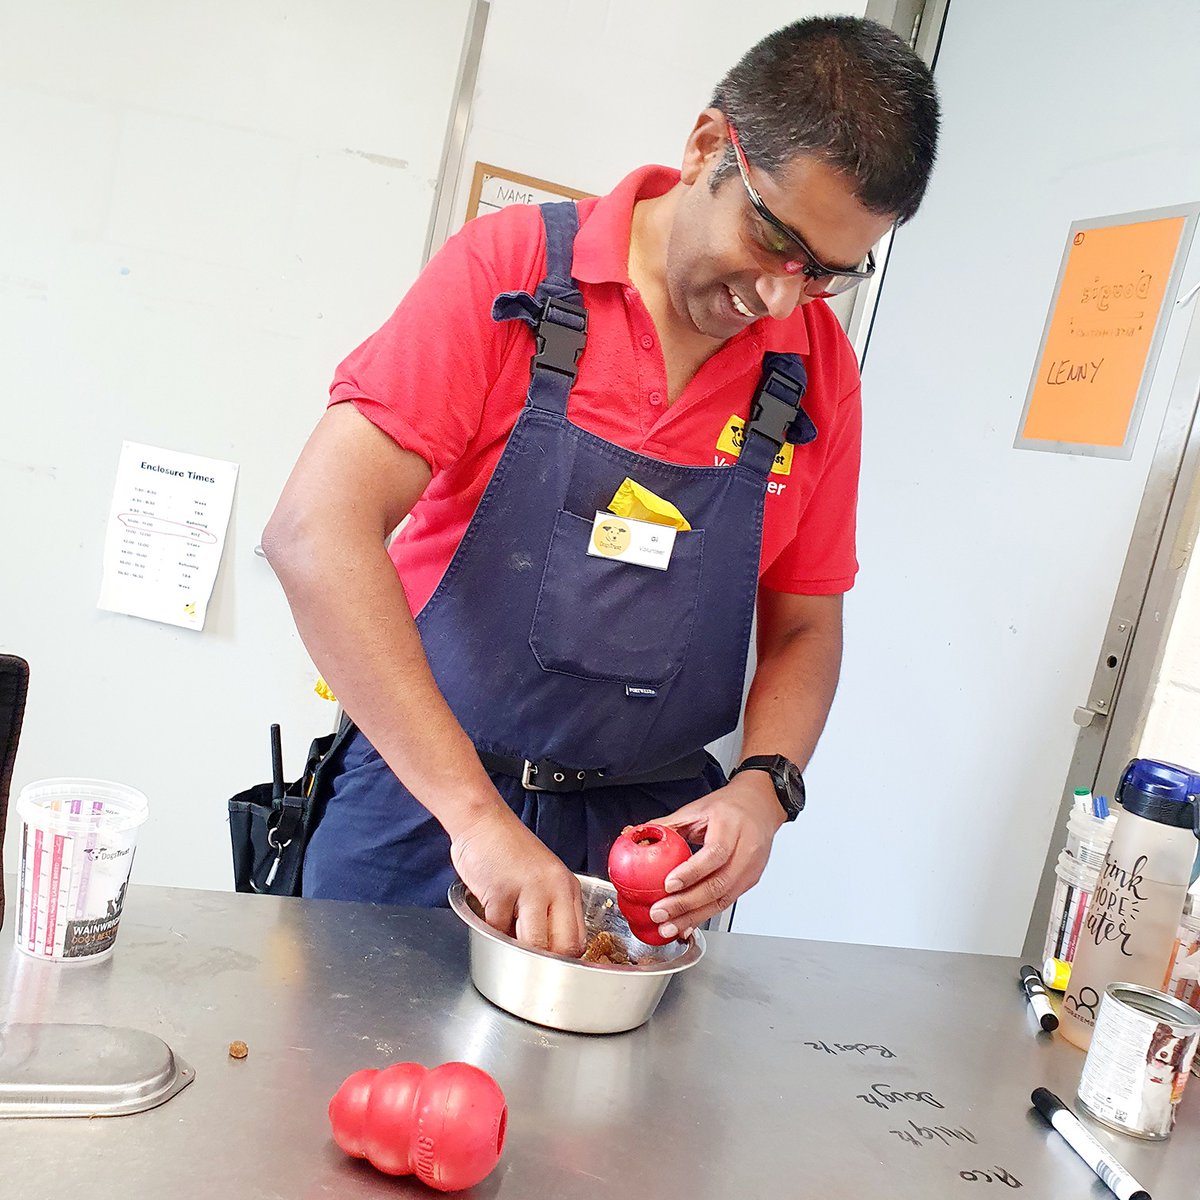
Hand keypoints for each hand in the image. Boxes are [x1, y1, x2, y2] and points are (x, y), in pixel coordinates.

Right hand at [450, 807, 585, 956]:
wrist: (483, 820)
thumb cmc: (509, 851)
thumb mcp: (542, 877)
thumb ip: (550, 909)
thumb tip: (548, 952)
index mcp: (568, 887)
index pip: (579, 939)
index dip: (564, 960)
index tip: (549, 968)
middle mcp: (555, 888)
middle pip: (563, 947)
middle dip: (546, 964)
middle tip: (528, 963)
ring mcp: (530, 889)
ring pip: (533, 944)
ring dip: (517, 950)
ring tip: (506, 937)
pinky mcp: (501, 891)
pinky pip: (498, 929)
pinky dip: (491, 930)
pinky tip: (489, 913)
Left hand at [648, 771, 785, 939]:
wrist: (759, 806)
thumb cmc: (728, 807)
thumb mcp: (696, 809)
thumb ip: (666, 825)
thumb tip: (633, 834)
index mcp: (731, 825)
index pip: (715, 853)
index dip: (692, 872)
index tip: (668, 884)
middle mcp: (746, 849)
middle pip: (719, 883)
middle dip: (686, 903)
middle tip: (660, 913)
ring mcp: (751, 868)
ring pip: (723, 899)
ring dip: (693, 916)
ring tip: (668, 927)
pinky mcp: (750, 882)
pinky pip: (726, 903)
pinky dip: (703, 916)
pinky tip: (685, 925)